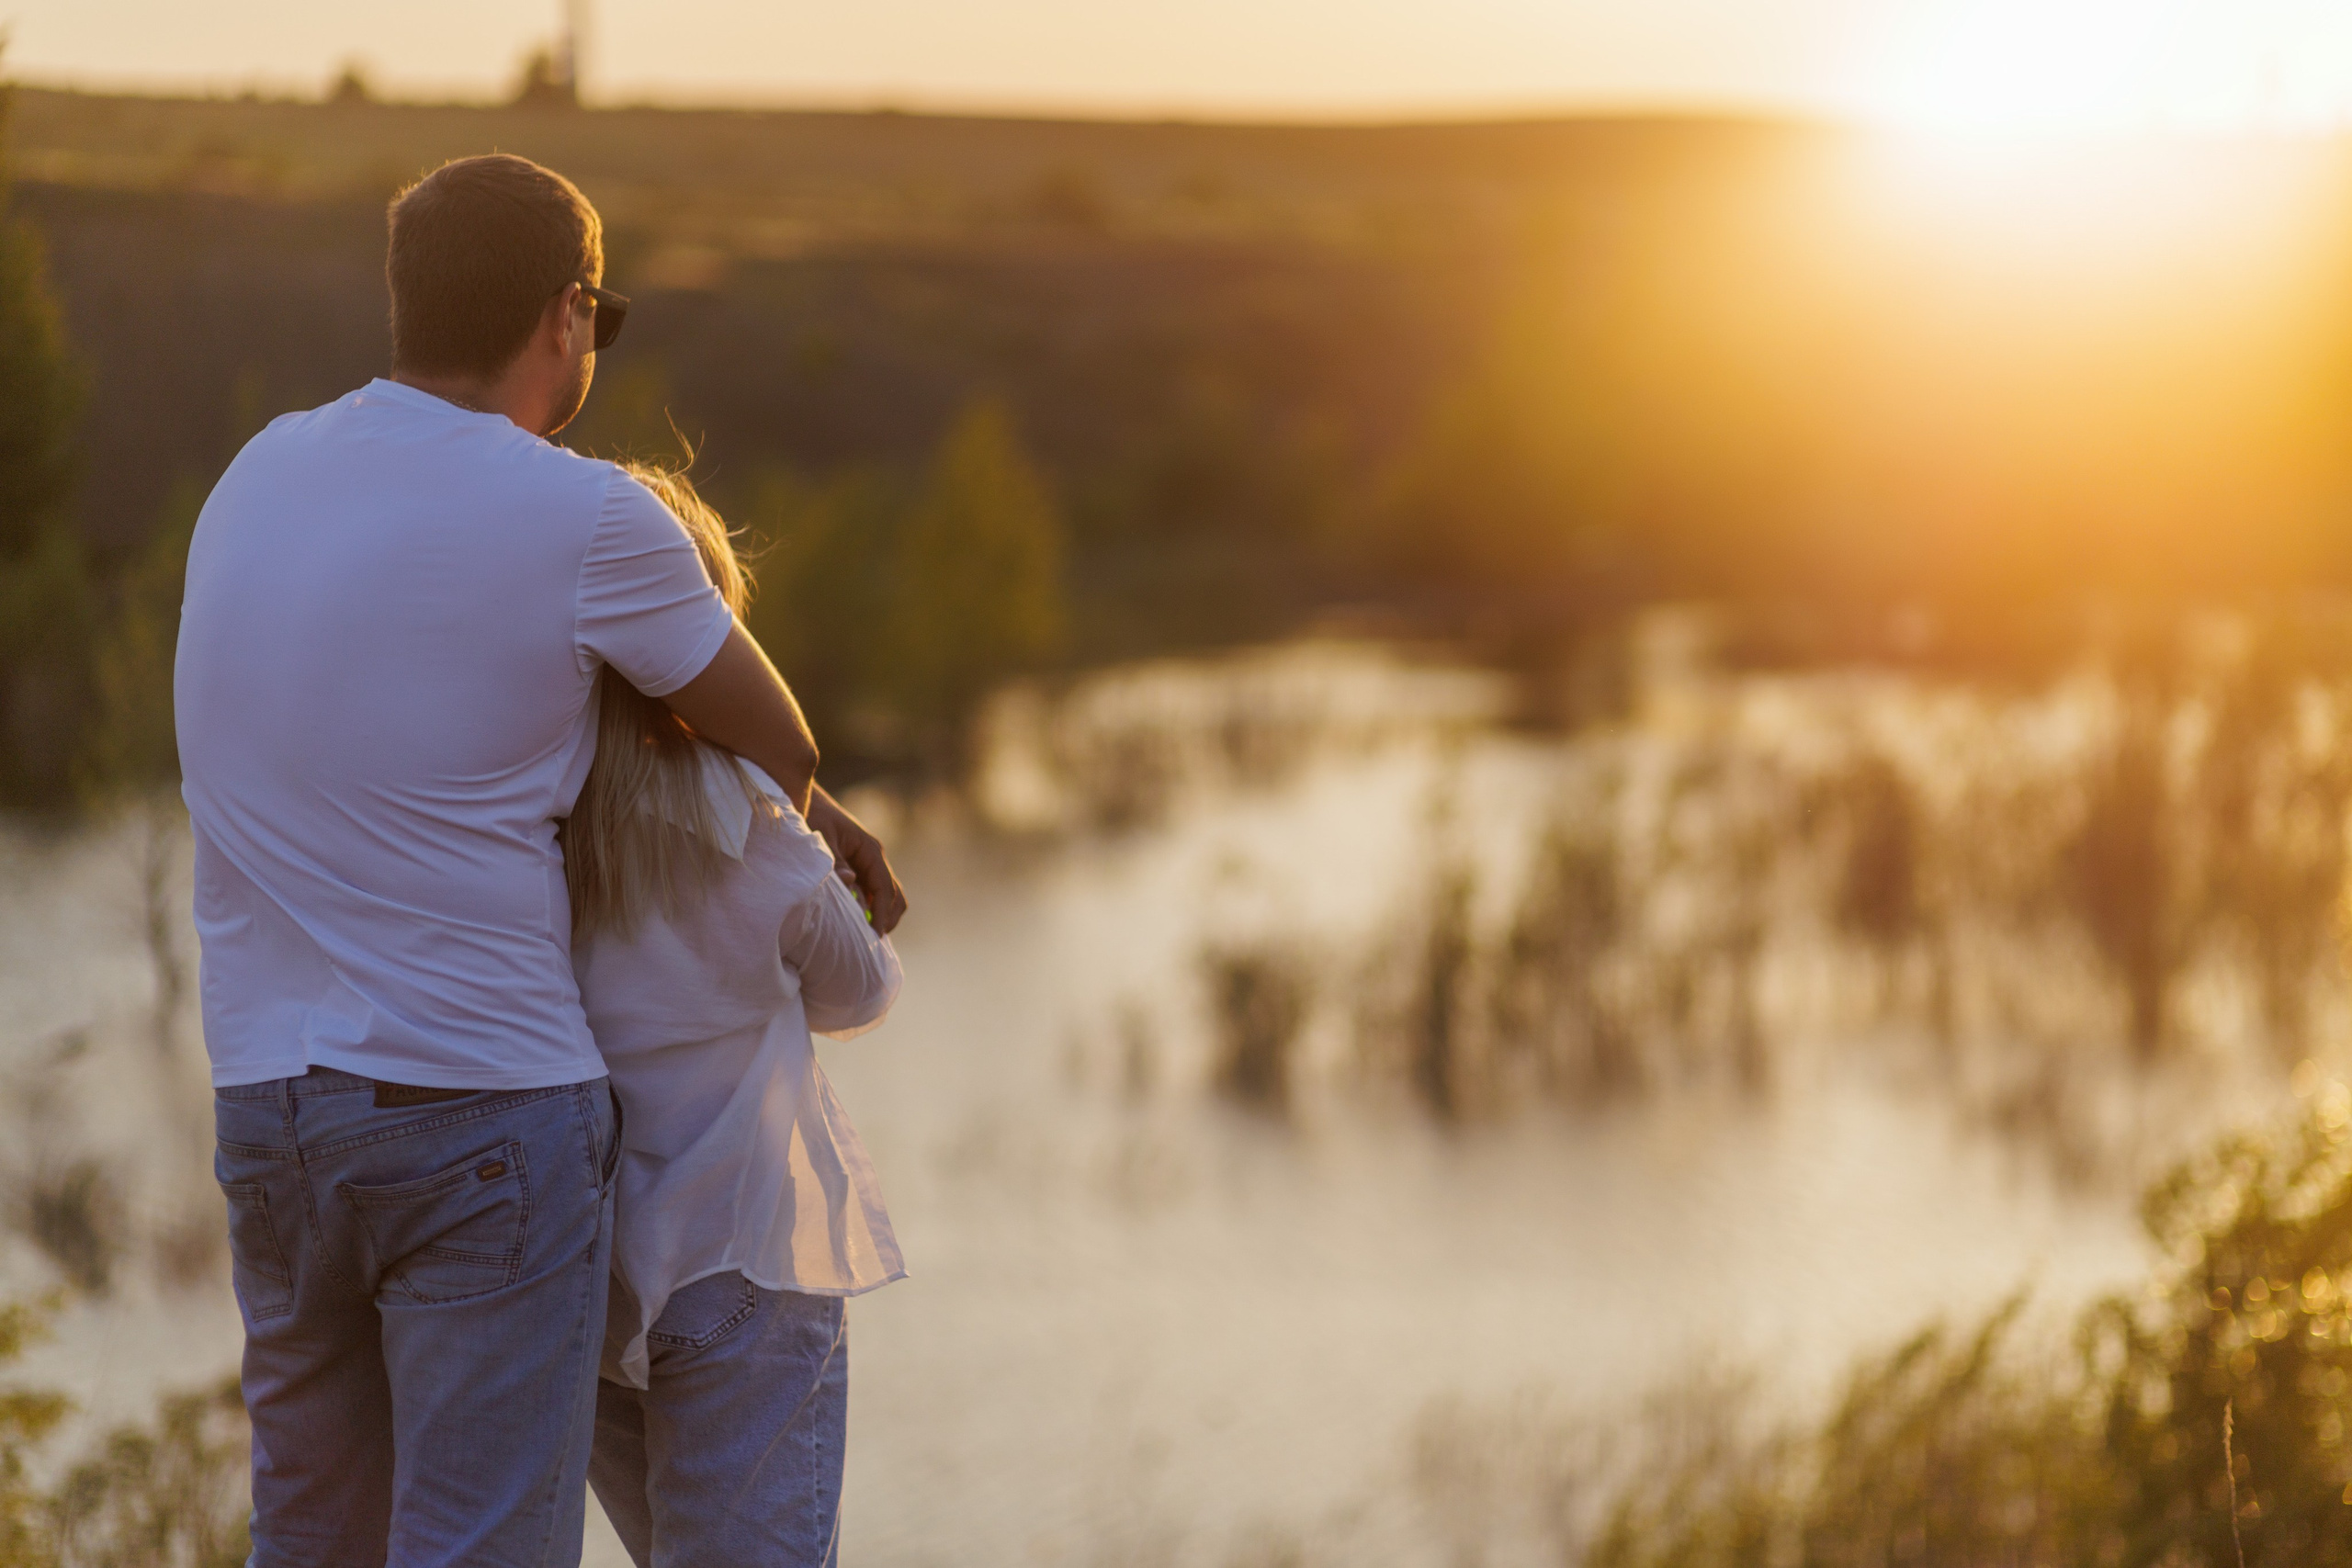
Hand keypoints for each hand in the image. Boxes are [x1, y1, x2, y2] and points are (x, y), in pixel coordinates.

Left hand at [806, 785, 906, 934]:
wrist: (802, 794)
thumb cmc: (811, 814)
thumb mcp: (820, 838)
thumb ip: (835, 862)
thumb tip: (851, 882)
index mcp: (870, 849)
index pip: (885, 888)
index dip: (883, 914)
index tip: (876, 936)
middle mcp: (874, 856)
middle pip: (895, 894)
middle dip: (888, 918)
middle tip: (872, 942)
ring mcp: (868, 862)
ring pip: (887, 895)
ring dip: (882, 914)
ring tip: (866, 936)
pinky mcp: (859, 866)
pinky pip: (873, 892)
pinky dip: (871, 908)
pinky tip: (857, 921)